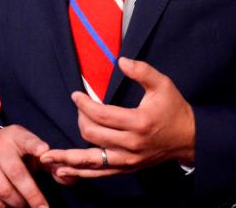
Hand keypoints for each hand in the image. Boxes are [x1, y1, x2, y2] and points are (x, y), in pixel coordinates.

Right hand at [0, 124, 51, 207]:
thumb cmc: (11, 151)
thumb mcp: (29, 148)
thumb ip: (49, 163)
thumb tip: (69, 179)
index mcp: (15, 136)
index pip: (26, 139)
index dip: (35, 145)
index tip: (43, 151)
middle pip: (17, 174)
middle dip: (33, 196)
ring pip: (3, 190)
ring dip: (17, 203)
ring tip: (25, 206)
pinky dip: (0, 206)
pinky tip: (8, 206)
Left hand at [40, 57, 194, 178]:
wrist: (190, 139)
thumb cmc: (175, 109)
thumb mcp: (163, 85)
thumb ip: (142, 71)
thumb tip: (121, 61)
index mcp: (138, 123)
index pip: (102, 115)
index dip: (84, 104)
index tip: (76, 95)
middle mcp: (131, 144)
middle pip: (92, 135)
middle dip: (79, 119)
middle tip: (79, 108)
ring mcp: (128, 160)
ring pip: (91, 161)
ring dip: (67, 159)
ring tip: (46, 157)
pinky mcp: (127, 169)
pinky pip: (100, 173)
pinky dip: (81, 173)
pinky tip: (64, 171)